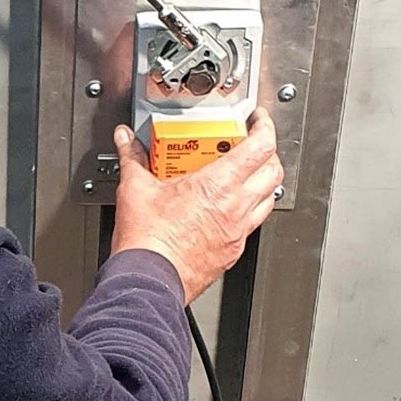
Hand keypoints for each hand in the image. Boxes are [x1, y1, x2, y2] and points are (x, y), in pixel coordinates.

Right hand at [111, 109, 283, 304]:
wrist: (149, 279)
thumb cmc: (148, 241)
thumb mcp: (136, 188)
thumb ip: (133, 157)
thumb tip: (127, 141)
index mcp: (217, 185)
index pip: (260, 147)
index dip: (264, 127)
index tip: (258, 120)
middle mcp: (235, 208)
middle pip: (273, 171)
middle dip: (267, 152)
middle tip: (250, 143)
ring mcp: (237, 231)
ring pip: (269, 198)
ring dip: (262, 181)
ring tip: (243, 173)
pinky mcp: (232, 251)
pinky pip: (252, 223)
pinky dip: (248, 209)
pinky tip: (227, 206)